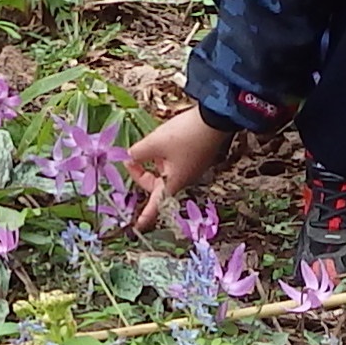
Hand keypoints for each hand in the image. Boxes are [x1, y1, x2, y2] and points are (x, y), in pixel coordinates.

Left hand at [121, 108, 230, 232]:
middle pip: (157, 184)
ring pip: (164, 170)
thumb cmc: (186, 135)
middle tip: (131, 158)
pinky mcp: (195, 156)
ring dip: (152, 160)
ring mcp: (191, 167)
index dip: (146, 215)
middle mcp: (184, 178)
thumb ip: (138, 153)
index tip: (137, 225)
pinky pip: (174, 161)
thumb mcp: (155, 143)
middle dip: (142, 174)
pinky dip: (163, 153)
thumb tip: (130, 156)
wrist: (215, 119)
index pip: (156, 205)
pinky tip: (162, 138)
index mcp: (174, 182)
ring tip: (149, 143)